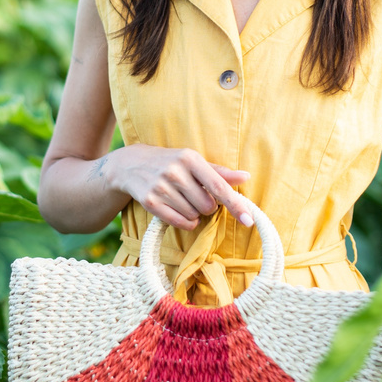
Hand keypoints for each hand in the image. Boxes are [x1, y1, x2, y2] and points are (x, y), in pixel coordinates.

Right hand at [106, 144, 251, 230]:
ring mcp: (161, 187)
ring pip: (194, 216)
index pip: (219, 186)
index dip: (235, 205)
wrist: (133, 164)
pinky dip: (185, 222)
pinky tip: (178, 210)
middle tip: (195, 195)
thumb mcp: (195, 162)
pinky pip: (179, 223)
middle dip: (207, 206)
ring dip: (194, 213)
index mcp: (190, 158)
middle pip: (207, 206)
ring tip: (182, 199)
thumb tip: (246, 177)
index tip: (249, 221)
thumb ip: (220, 173)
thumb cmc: (172, 162)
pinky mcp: (150, 202)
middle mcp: (175, 171)